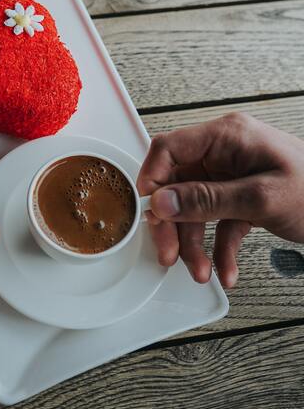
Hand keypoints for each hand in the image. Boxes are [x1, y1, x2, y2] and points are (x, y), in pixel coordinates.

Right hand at [137, 113, 303, 288]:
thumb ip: (208, 200)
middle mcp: (226, 153)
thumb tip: (162, 202)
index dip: (152, 179)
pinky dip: (219, 248)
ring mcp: (234, 176)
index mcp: (228, 137)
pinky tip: (226, 270)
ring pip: (196, 209)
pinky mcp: (245, 199)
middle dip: (173, 224)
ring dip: (195, 243)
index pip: (169, 148)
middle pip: (179, 185)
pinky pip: (220, 223)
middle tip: (169, 253)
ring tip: (200, 271)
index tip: (147, 211)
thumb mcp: (261, 198)